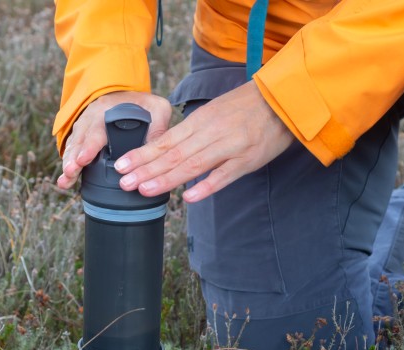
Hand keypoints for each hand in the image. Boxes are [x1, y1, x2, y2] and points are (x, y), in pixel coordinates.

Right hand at [57, 91, 171, 188]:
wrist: (130, 95)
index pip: (97, 128)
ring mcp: (85, 124)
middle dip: (73, 156)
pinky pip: (72, 148)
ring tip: (65, 180)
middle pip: (80, 137)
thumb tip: (155, 152)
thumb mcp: (158, 109)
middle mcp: (93, 115)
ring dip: (68, 162)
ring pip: (74, 144)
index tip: (83, 159)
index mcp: (110, 109)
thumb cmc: (145, 104)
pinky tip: (65, 180)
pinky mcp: (83, 134)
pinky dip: (68, 163)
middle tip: (70, 172)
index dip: (90, 145)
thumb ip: (158, 127)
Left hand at [115, 82, 294, 202]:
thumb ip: (191, 132)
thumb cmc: (245, 108)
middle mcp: (210, 133)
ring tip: (145, 190)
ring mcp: (229, 147)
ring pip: (193, 165)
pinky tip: (189, 197)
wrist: (282, 99)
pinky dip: (206, 186)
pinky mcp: (247, 160)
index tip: (121, 166)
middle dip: (146, 170)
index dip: (142, 155)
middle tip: (124, 183)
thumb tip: (163, 150)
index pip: (165, 141)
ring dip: (167, 179)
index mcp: (200, 121)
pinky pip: (224, 175)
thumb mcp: (213, 112)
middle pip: (173, 155)